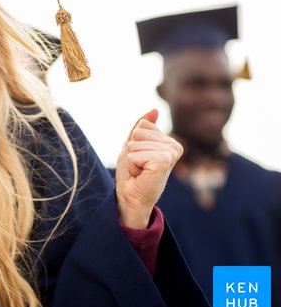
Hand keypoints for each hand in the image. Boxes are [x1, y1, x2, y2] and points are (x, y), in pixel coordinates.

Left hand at [114, 109, 182, 228]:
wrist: (131, 196)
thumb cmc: (133, 173)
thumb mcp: (134, 145)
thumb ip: (142, 127)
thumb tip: (154, 110)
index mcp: (170, 142)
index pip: (143, 125)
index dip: (134, 142)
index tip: (140, 158)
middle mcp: (175, 146)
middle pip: (139, 132)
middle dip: (132, 150)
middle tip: (139, 166)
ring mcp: (171, 153)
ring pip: (135, 142)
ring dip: (132, 158)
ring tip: (140, 170)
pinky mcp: (164, 161)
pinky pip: (135, 153)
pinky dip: (132, 164)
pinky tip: (141, 174)